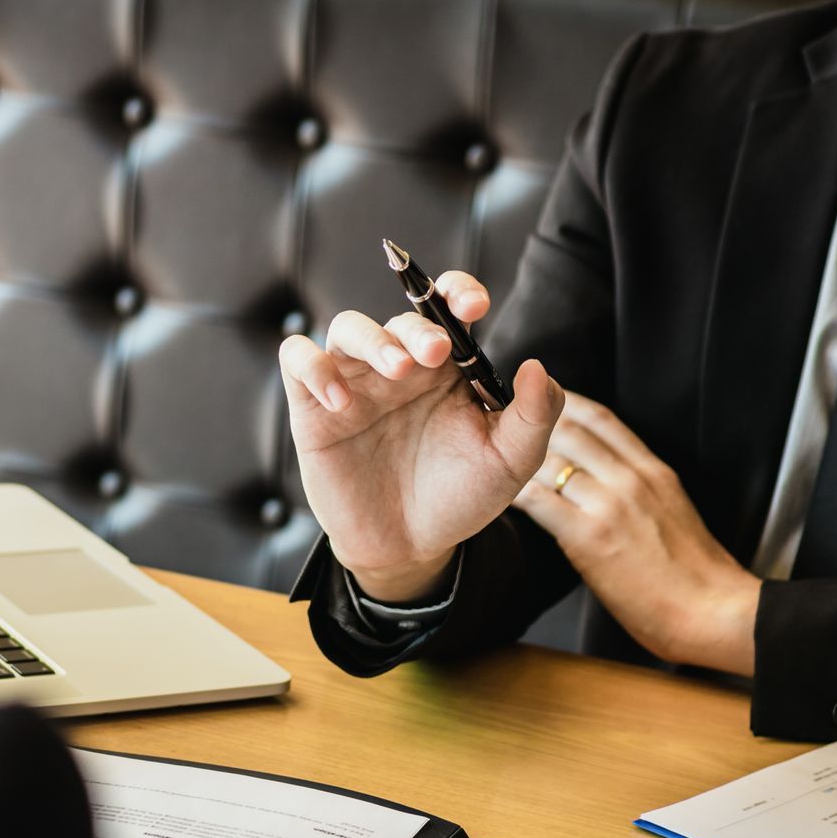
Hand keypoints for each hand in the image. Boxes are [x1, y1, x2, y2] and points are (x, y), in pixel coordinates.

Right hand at [279, 273, 561, 602]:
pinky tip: (339, 401)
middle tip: (434, 354)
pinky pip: (298, 359)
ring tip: (396, 370)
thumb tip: (538, 367)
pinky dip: (314, 367)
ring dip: (372, 339)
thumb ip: (535, 415)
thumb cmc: (460, 498)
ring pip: (348, 328)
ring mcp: (355, 383)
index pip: (447, 307)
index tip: (473, 304)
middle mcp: (400, 367)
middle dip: (418, 327)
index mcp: (447, 368)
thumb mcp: (511, 461)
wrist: (409, 548)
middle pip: (400, 318)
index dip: (458, 289)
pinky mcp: (313, 408)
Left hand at [512, 379, 761, 675]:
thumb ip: (640, 489)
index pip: (602, 418)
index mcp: (653, 470)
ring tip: (491, 459)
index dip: (565, 402)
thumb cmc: (694, 574)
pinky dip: (515, 494)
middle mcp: (630, 478)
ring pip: (549, 461)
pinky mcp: (589, 537)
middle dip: (530, 423)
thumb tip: (605, 482)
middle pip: (567, 430)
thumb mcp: (674, 511)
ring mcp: (609, 504)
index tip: (540, 400)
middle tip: (500, 426)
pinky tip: (499, 496)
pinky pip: (539, 502)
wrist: (710, 610)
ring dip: (516, 458)